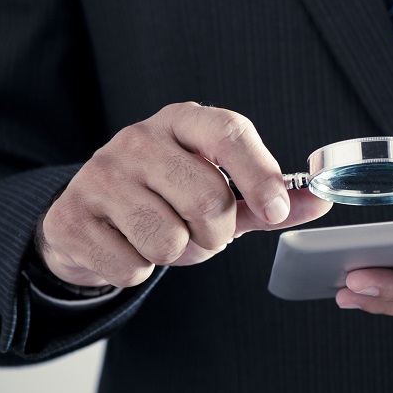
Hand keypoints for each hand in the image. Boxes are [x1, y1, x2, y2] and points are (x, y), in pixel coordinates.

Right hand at [38, 102, 332, 287]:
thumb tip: (321, 201)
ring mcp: (98, 176)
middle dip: (216, 235)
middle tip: (203, 234)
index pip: (229, 132)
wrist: (86, 217)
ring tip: (163, 239)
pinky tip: (127, 248)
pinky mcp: (71, 217)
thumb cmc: (164, 200)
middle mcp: (136, 139)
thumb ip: (268, 198)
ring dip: (177, 255)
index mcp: (180, 121)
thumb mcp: (220, 191)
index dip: (261, 174)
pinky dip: (138, 271)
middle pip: (207, 199)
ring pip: (167, 239)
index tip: (277, 211)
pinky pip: (130, 265)